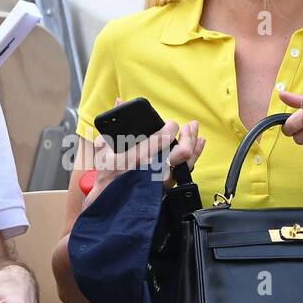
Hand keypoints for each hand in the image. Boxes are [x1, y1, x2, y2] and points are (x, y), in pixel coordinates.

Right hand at [86, 100, 206, 206]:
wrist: (109, 201)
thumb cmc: (106, 173)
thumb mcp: (104, 147)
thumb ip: (114, 123)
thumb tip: (120, 101)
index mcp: (136, 157)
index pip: (161, 139)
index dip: (170, 128)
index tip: (171, 123)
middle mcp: (152, 169)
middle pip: (180, 152)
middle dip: (188, 137)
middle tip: (190, 126)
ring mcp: (161, 180)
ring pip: (186, 163)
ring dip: (194, 146)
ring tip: (196, 133)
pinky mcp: (166, 186)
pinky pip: (185, 171)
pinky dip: (194, 157)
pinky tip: (198, 145)